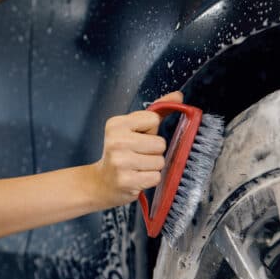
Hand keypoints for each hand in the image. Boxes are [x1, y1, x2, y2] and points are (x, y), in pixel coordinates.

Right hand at [89, 91, 183, 207]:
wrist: (101, 183)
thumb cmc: (122, 153)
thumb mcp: (133, 128)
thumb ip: (156, 111)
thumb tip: (178, 96)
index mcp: (117, 124)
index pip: (153, 119)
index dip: (151, 131)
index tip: (138, 138)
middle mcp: (116, 141)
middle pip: (160, 143)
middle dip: (154, 151)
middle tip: (139, 155)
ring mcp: (120, 161)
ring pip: (160, 161)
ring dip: (153, 166)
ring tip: (138, 167)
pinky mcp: (127, 180)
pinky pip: (156, 177)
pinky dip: (150, 179)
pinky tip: (138, 177)